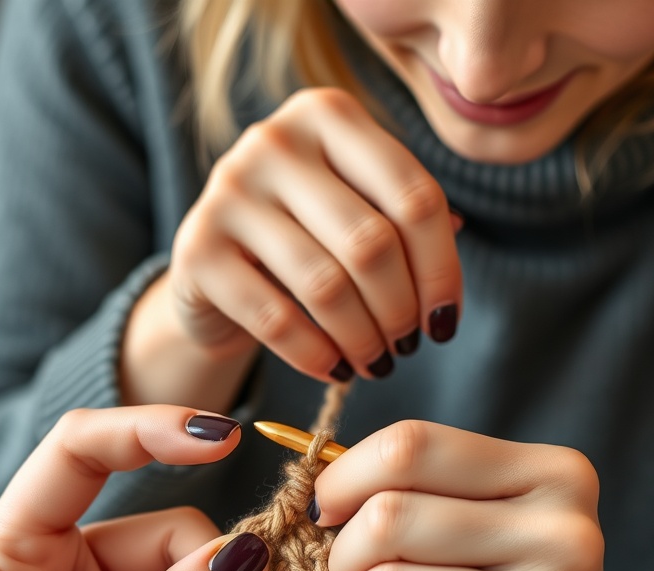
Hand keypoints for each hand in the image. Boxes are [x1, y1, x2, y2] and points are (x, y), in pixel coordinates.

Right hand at [167, 88, 462, 382]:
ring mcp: (228, 191)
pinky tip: (335, 370)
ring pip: (326, 285)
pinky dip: (315, 356)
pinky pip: (274, 319)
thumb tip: (457, 232)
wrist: (213, 270)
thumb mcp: (355, 208)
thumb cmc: (301, 237)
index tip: (445, 322)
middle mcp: (274, 141)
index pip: (414, 197)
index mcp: (328, 116)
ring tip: (376, 364)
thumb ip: (403, 213)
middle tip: (406, 347)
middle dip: (400, 311)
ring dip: (363, 339)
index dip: (442, 270)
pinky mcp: (196, 250)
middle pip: (372, 244)